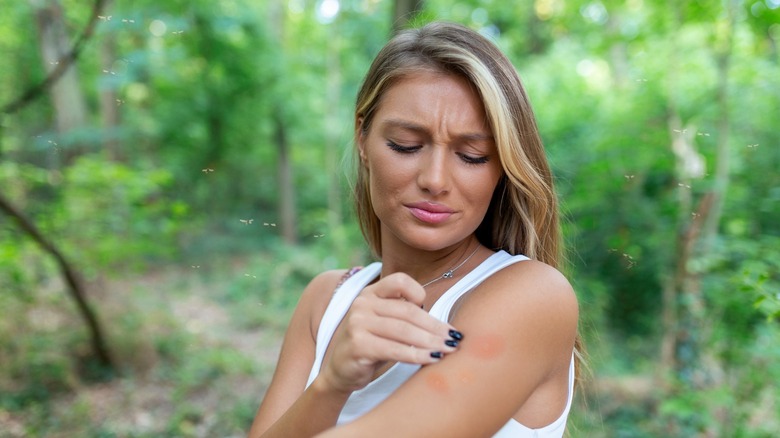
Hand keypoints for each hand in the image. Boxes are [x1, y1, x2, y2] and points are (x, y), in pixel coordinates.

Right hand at [317, 272, 461, 393]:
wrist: (341, 370)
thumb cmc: (372, 345)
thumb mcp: (385, 323)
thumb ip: (405, 315)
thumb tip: (445, 326)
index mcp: (371, 293)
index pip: (399, 281)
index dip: (419, 293)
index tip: (433, 314)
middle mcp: (362, 303)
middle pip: (407, 311)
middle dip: (435, 327)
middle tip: (454, 338)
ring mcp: (357, 323)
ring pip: (404, 330)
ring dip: (430, 342)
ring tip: (448, 349)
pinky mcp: (358, 345)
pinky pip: (394, 349)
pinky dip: (417, 355)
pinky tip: (431, 359)